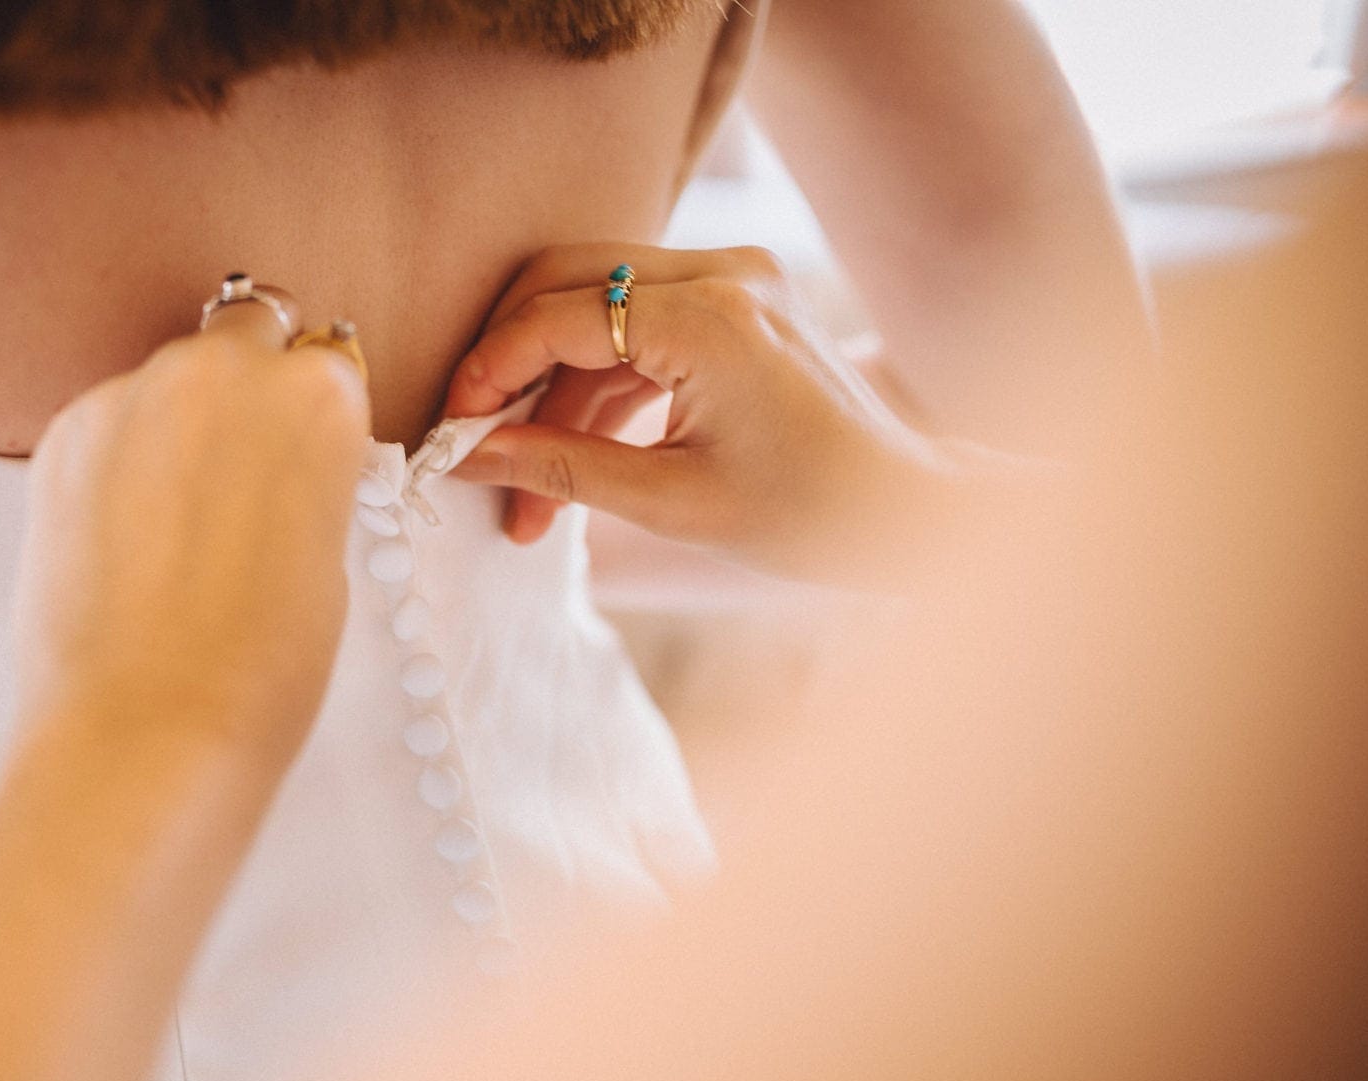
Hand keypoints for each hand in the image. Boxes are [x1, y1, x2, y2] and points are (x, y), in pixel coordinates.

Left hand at [17, 299, 370, 760]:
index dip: (316, 415)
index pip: (328, 361)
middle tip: (241, 473)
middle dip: (246, 387)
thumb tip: (274, 463)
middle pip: (244, 339)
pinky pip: (107, 425)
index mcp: (315, 394)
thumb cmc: (263, 667)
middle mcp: (222, 370)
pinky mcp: (61, 436)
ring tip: (176, 526)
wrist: (149, 729)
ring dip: (177, 425)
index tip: (305, 456)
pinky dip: (119, 463)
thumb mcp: (327, 556)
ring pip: (167, 382)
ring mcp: (130, 396)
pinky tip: (127, 541)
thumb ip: (307, 477)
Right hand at [445, 244, 999, 584]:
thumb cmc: (814, 517)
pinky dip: (597, 388)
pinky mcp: (740, 305)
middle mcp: (723, 275)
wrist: (915, 514)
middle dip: (509, 360)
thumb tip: (473, 454)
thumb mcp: (673, 504)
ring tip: (524, 494)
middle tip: (474, 435)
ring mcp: (736, 282)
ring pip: (598, 308)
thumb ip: (563, 468)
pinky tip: (568, 462)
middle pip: (567, 280)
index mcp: (710, 319)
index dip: (491, 369)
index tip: (452, 427)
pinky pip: (639, 328)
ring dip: (551, 391)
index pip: (561, 314)